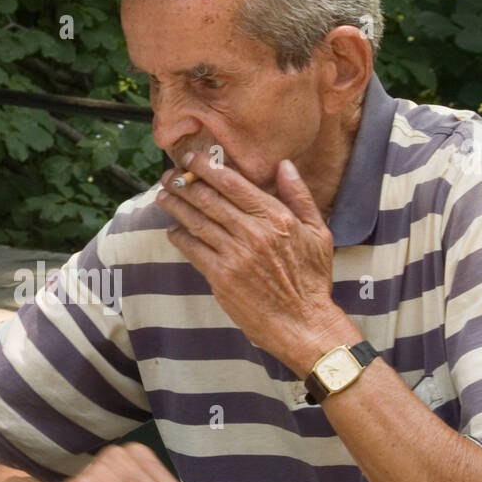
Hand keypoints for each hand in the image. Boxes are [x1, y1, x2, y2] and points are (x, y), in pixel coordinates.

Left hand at [155, 151, 358, 376]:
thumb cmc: (312, 279)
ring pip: (196, 222)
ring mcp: (235, 255)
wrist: (303, 323)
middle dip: (184, 182)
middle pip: (208, 198)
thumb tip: (284, 165)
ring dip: (176, 206)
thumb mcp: (318, 233)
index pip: (232, 183)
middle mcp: (252, 232)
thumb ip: (299, 196)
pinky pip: (193, 250)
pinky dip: (180, 237)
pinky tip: (173, 230)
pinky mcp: (221, 277)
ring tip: (163, 196)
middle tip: (169, 175)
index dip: (206, 168)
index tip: (191, 158)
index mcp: (275, 217)